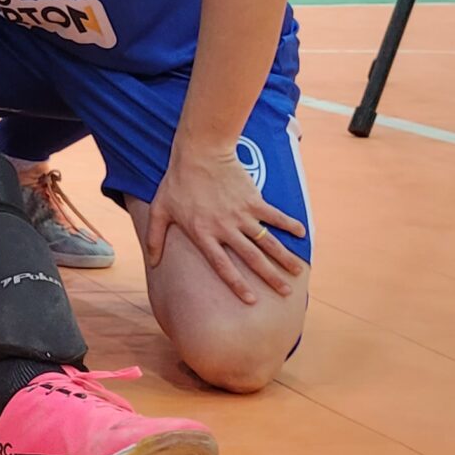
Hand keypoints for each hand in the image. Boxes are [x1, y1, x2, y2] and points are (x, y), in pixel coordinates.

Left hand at [146, 146, 306, 304]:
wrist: (199, 154)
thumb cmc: (177, 182)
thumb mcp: (160, 210)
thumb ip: (155, 238)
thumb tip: (152, 262)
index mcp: (203, 233)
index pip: (221, 266)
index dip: (237, 284)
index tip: (251, 300)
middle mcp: (224, 228)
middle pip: (251, 258)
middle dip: (269, 277)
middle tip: (284, 292)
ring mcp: (241, 214)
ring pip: (267, 241)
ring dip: (284, 257)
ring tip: (297, 272)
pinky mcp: (253, 200)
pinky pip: (275, 215)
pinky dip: (289, 224)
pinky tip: (302, 233)